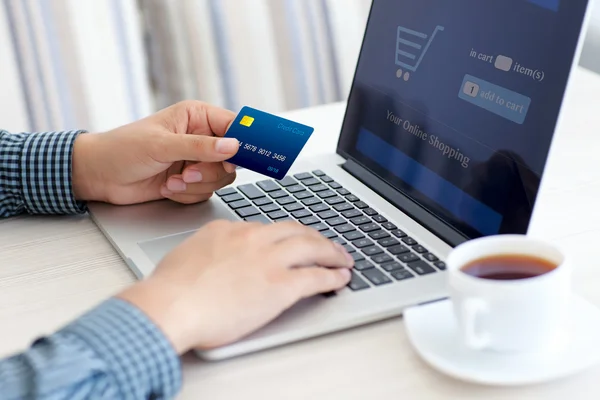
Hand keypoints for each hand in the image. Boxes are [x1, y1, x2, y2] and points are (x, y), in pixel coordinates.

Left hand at [72, 100, 238, 204]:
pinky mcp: (191, 181)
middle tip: (188, 172)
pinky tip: (168, 188)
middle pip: (231, 158)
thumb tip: (234, 146)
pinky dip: (187, 194)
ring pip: (220, 178)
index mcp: (197, 117)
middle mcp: (201, 138)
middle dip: (210, 171)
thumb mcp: (162, 145)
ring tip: (173, 181)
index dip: (245, 141)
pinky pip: (206, 192)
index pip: (234, 126)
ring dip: (197, 185)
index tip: (248, 155)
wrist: (100, 176)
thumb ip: (200, 147)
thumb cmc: (123, 149)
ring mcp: (196, 161)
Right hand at [117, 220, 353, 353]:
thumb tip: (215, 257)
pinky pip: (317, 277)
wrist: (171, 305)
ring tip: (342, 259)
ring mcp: (270, 260)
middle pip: (294, 231)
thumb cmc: (170, 288)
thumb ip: (208, 251)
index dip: (283, 237)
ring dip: (332, 252)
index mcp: (229, 229)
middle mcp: (253, 238)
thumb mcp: (187, 254)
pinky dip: (333, 276)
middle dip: (315, 237)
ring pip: (312, 247)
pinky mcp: (282, 285)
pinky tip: (340, 278)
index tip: (290, 243)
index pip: (265, 229)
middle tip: (326, 245)